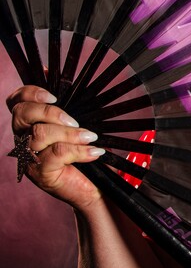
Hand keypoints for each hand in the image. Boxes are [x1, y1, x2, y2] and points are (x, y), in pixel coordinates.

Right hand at [6, 84, 104, 210]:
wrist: (96, 189)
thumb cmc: (86, 154)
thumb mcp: (79, 127)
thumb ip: (71, 106)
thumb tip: (66, 79)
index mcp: (29, 125)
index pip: (16, 102)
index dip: (30, 93)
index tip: (54, 96)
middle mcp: (23, 139)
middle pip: (22, 114)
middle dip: (50, 112)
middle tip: (75, 120)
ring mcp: (29, 157)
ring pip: (40, 133)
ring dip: (70, 133)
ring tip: (90, 138)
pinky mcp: (40, 173)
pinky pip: (57, 153)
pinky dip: (79, 150)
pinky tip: (94, 152)